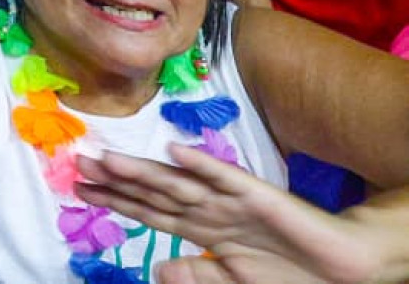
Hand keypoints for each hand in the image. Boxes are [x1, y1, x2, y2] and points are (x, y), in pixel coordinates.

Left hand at [78, 145, 384, 283]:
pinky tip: (176, 150)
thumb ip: (195, 273)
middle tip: (78, 165)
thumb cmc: (288, 271)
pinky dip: (201, 163)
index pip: (149, 211)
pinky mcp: (258, 196)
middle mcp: (209, 208)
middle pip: (153, 192)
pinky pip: (225, 178)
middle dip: (116, 180)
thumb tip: (155, 269)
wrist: (341, 266)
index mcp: (202, 227)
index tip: (80, 189)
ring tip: (109, 159)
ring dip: (143, 170)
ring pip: (178, 182)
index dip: (115, 200)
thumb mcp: (232, 279)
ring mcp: (230, 199)